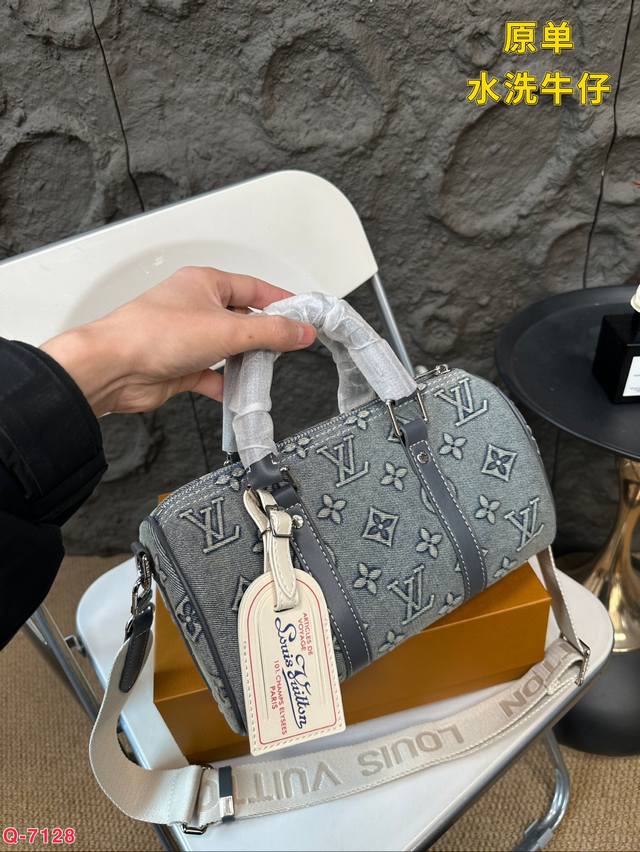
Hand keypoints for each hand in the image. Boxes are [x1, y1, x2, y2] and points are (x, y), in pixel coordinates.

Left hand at [40, 266, 315, 416]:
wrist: (114, 368)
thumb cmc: (155, 334)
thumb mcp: (227, 330)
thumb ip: (270, 332)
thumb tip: (301, 331)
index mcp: (206, 284)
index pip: (255, 289)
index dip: (282, 303)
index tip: (305, 318)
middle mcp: (197, 307)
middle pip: (244, 320)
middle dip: (265, 338)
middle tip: (288, 350)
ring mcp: (188, 338)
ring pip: (229, 349)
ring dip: (246, 364)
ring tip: (264, 374)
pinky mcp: (181, 366)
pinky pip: (213, 375)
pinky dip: (226, 386)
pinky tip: (237, 394)